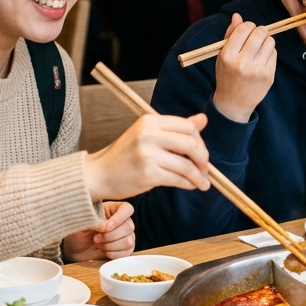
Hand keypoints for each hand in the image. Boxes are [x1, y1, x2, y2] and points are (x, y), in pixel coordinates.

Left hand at [62, 201, 135, 261]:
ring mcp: (127, 235)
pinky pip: (127, 252)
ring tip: (99, 244)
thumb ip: (93, 220)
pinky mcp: (126, 249)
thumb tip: (104, 226)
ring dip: (110, 245)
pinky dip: (113, 254)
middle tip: (95, 239)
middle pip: (128, 227)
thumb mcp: (82, 223)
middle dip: (109, 236)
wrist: (76, 249)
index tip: (103, 228)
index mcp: (113, 209)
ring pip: (128, 241)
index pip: (126, 209)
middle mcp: (123, 221)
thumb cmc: (78, 232)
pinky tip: (104, 251)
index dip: (118, 219)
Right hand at [85, 112, 210, 199]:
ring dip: (199, 176)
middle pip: (191, 144)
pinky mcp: (147, 174)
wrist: (99, 174)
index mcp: (150, 121)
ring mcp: (147, 154)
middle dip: (203, 159)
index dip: (200, 141)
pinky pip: (178, 179)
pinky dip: (188, 184)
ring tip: (202, 182)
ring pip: (186, 165)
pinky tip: (190, 186)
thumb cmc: (126, 155)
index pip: (188, 126)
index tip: (201, 153)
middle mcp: (148, 134)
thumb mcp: (148, 134)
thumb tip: (203, 119)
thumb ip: (175, 128)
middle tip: (205, 169)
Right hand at [212, 13, 275, 122]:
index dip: (248, 26)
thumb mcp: (222, 55)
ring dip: (266, 41)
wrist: (234, 103)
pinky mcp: (268, 76)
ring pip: (270, 41)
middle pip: (260, 33)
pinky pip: (274, 54)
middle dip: (259, 31)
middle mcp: (242, 63)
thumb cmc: (227, 75)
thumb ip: (230, 35)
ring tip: (259, 48)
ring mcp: (257, 70)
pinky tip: (262, 59)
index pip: (244, 29)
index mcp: (228, 56)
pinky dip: (269, 52)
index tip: (247, 30)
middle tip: (256, 36)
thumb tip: (237, 15)